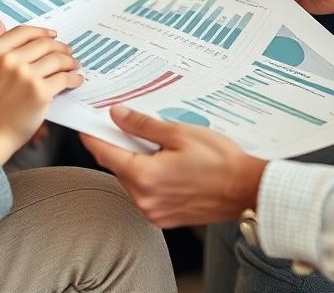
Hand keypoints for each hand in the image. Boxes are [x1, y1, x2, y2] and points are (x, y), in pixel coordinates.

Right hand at [0, 21, 83, 163]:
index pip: (24, 32)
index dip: (42, 32)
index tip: (52, 36)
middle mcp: (9, 60)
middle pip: (44, 44)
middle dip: (60, 47)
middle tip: (67, 53)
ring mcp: (25, 75)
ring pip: (57, 59)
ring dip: (69, 62)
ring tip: (73, 66)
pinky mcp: (40, 92)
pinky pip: (64, 78)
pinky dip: (73, 78)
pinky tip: (75, 80)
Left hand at [80, 106, 266, 227]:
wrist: (247, 190)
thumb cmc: (221, 162)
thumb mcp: (179, 133)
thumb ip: (143, 125)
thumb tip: (118, 116)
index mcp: (144, 176)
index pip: (105, 154)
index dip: (93, 136)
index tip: (86, 125)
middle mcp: (145, 199)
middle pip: (118, 167)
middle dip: (119, 146)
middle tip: (127, 126)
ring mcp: (154, 212)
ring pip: (131, 181)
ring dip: (135, 162)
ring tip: (156, 145)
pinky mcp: (165, 218)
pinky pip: (145, 194)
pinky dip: (148, 177)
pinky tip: (165, 163)